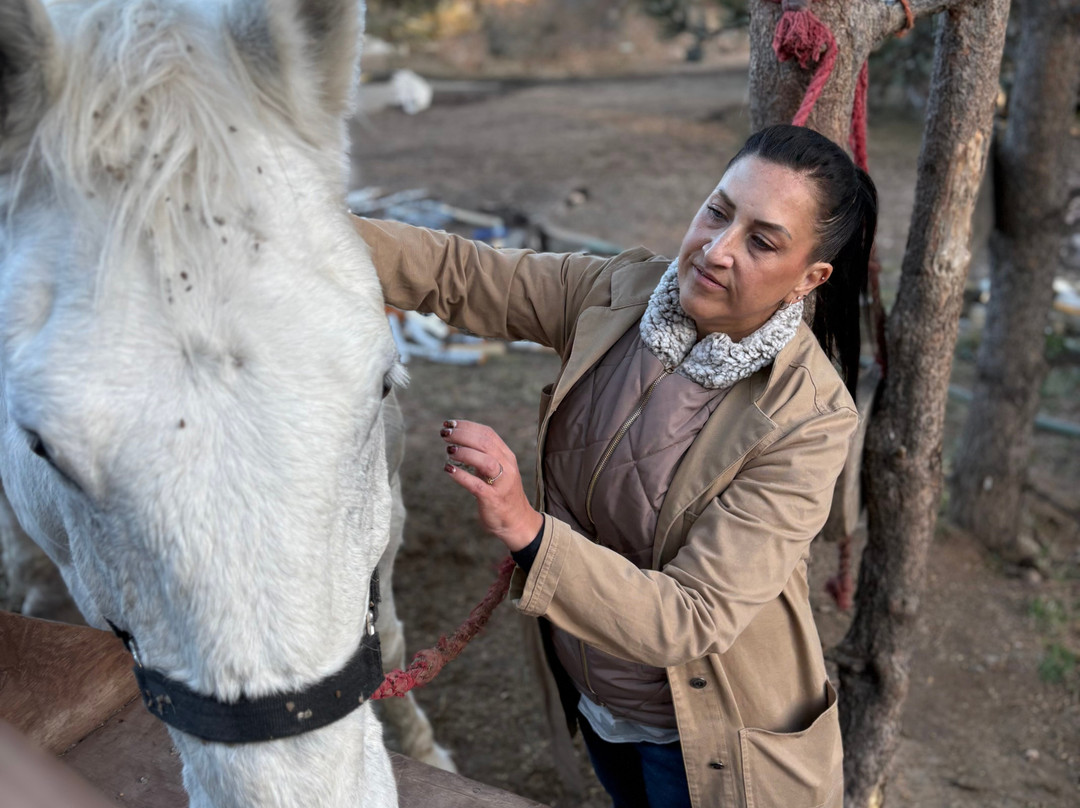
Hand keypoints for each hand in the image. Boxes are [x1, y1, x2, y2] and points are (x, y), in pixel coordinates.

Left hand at [439, 420, 543, 551]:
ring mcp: (501, 483)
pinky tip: (448, 469)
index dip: (467, 426)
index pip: (488, 433)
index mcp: (506, 456)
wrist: (517, 522)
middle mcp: (507, 466)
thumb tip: (458, 440)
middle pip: (485, 443)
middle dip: (462, 435)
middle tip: (444, 433)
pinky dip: (461, 475)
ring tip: (448, 450)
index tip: (449, 423)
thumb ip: (483, 456)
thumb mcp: (496, 470)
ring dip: (464, 453)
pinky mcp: (493, 499)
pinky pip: (476, 485)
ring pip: (485, 461)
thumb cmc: (501, 494)